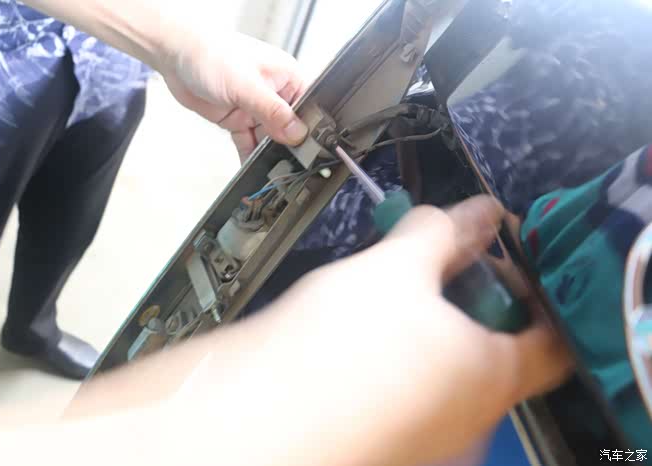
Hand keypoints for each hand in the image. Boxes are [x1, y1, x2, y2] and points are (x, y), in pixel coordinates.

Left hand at [159, 30, 307, 159]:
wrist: (175, 54)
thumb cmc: (211, 55)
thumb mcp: (247, 86)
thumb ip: (273, 112)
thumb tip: (297, 133)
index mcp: (287, 78)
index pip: (307, 109)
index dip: (308, 131)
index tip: (306, 151)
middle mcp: (274, 93)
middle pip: (289, 128)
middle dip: (287, 146)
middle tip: (288, 168)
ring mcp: (255, 107)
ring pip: (269, 138)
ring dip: (268, 154)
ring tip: (272, 173)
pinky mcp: (238, 118)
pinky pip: (249, 142)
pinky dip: (250, 155)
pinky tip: (253, 169)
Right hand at [263, 195, 572, 464]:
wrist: (255, 416)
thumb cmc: (335, 349)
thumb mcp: (396, 268)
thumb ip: (444, 234)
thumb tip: (479, 213)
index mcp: (491, 375)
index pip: (553, 341)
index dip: (537, 295)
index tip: (506, 263)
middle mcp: (467, 418)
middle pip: (495, 353)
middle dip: (470, 301)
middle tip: (437, 267)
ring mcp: (424, 437)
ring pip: (446, 373)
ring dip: (430, 328)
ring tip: (391, 294)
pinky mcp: (385, 440)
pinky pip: (408, 394)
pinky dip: (399, 358)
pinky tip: (360, 335)